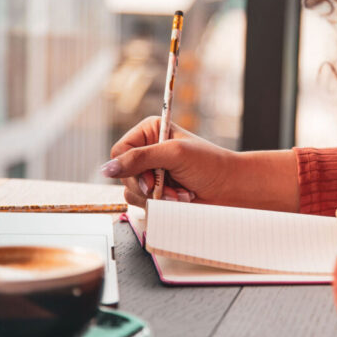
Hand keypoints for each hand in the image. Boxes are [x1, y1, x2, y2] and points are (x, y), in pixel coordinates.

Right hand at [103, 116, 237, 206]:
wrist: (230, 188)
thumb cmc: (209, 164)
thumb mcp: (173, 154)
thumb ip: (139, 159)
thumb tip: (106, 169)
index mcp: (150, 132)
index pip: (119, 151)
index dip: (129, 168)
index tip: (149, 177)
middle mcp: (147, 151)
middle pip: (123, 174)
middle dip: (147, 186)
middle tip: (168, 187)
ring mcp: (151, 173)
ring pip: (131, 192)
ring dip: (156, 197)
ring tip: (179, 193)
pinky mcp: (156, 191)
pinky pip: (142, 203)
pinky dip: (160, 204)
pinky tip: (179, 199)